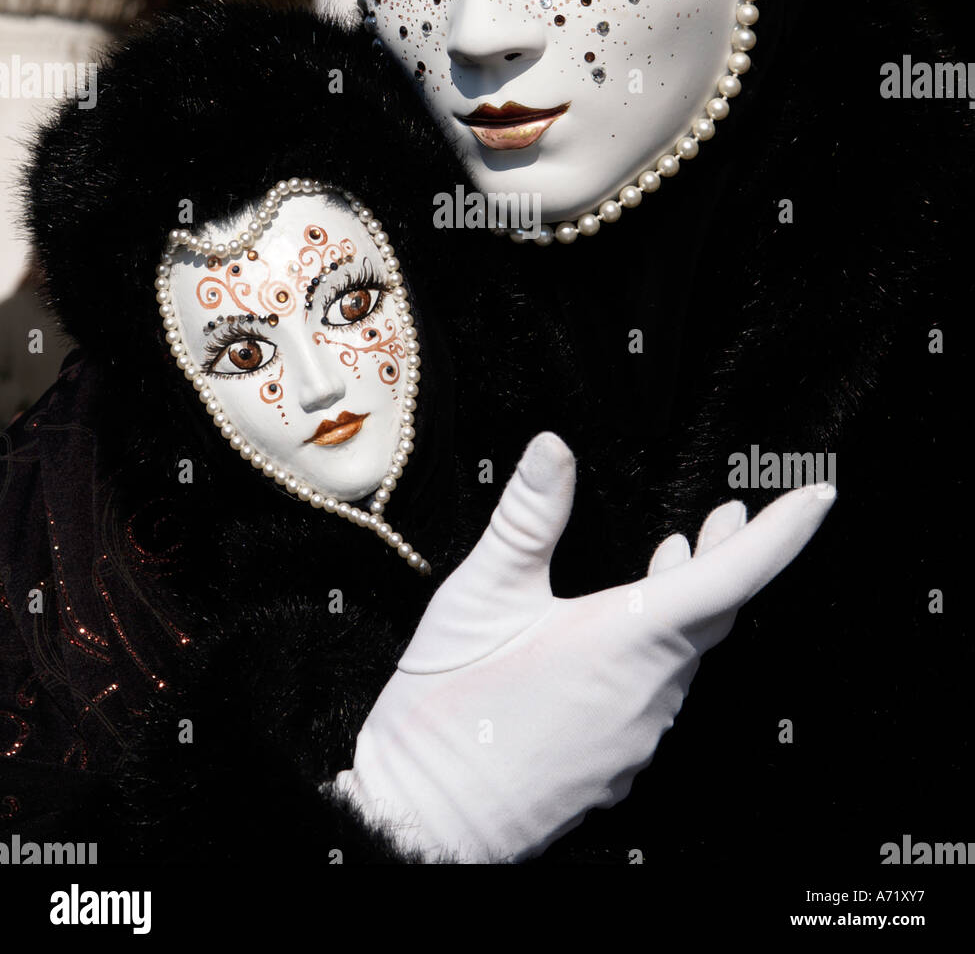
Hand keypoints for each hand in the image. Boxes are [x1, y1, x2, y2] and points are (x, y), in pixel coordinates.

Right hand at [332, 432, 834, 862]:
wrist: (425, 820)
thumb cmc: (448, 716)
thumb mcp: (480, 597)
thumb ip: (527, 519)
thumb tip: (552, 450)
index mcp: (626, 641)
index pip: (730, 578)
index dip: (781, 535)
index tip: (815, 500)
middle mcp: (648, 691)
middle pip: (715, 614)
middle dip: (732, 558)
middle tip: (734, 514)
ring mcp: (638, 732)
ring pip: (686, 654)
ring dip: (690, 601)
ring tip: (679, 555)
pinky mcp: (618, 759)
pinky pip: (659, 692)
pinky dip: (660, 647)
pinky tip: (627, 632)